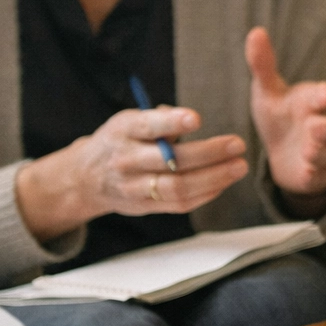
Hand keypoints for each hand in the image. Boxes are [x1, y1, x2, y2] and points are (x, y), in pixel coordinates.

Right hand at [16, 106, 248, 240]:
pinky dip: (206, 193)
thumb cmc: (121, 141)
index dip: (171, 123)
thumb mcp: (130, 121)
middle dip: (208, 153)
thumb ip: (159, 119)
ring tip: (239, 167)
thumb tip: (188, 121)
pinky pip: (180, 204)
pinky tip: (224, 182)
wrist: (85, 178)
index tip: (196, 118)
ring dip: (214, 178)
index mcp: (122, 131)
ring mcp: (134, 188)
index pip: (147, 127)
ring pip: (177, 187)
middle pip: (170, 161)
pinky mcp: (144, 207)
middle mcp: (126, 160)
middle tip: (238, 144)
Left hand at [245, 27, 325, 204]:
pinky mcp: (316, 175)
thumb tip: (255, 31)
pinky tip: (308, 171)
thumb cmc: (279, 116)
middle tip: (315, 125)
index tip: (324, 93)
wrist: (283, 154)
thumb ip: (262, 65)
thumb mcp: (267, 92)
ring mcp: (322, 153)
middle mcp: (322, 128)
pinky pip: (320, 177)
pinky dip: (316, 174)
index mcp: (311, 104)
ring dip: (321, 151)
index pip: (321, 97)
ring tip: (309, 149)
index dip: (322, 96)